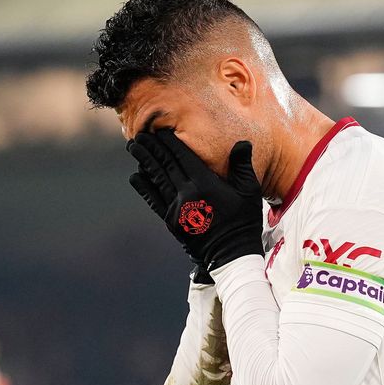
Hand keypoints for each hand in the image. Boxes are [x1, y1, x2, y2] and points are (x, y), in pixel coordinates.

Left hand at [128, 129, 263, 271]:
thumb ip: (243, 165)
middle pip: (165, 164)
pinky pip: (153, 199)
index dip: (169, 141)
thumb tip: (242, 142)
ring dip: (144, 161)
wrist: (231, 255)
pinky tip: (136, 176)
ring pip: (156, 178)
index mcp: (206, 183)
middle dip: (151, 147)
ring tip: (133, 148)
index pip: (183, 156)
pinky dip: (144, 186)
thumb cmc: (244, 221)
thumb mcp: (250, 192)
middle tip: (139, 134)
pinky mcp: (171, 221)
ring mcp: (177, 208)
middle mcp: (188, 193)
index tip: (160, 130)